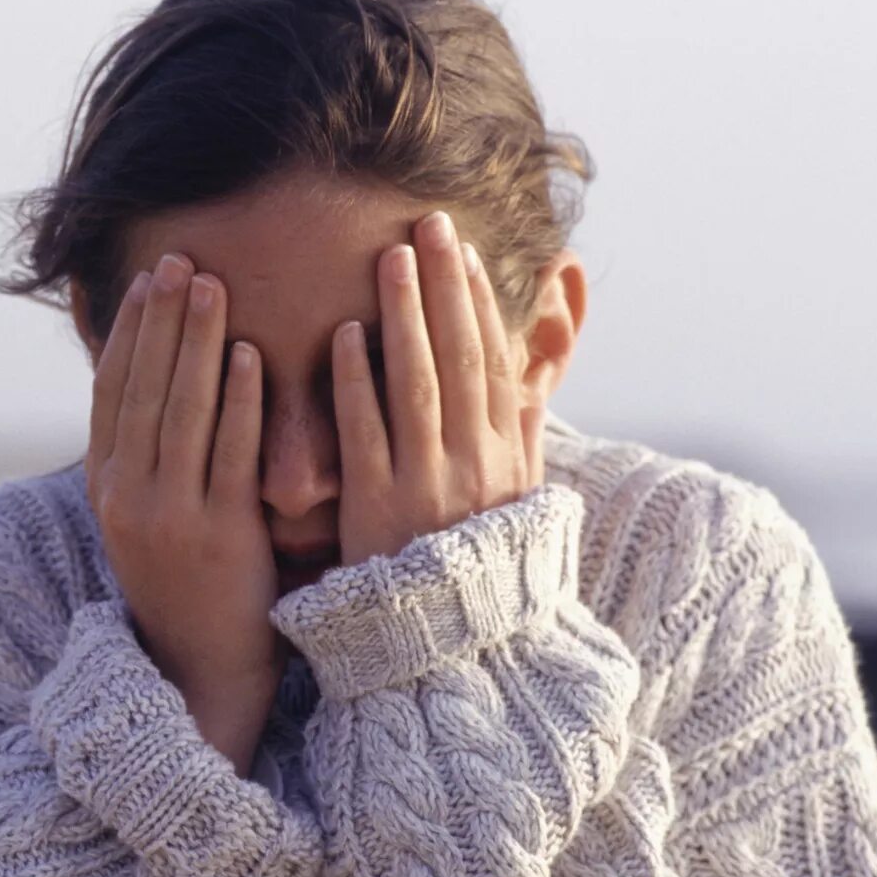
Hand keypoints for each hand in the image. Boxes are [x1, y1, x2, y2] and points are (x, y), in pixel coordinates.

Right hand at [87, 252, 283, 770]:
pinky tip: (252, 355)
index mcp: (105, 487)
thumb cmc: (186, 583)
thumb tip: (158, 383)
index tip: (149, 280)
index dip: (129, 331)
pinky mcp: (217, 535)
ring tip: (212, 286)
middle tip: (183, 260)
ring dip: (196, 342)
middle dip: (162, 318)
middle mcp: (126, 496)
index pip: (111, 390)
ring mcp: (169, 516)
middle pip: (143, 388)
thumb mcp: (146, 516)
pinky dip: (239, 401)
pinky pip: (228, 454)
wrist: (201, 671)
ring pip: (180, 411)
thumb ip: (150, 455)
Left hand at [332, 211, 544, 566]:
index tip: (466, 254)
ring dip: (404, 316)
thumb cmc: (474, 573)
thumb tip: (533, 387)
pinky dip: (356, 382)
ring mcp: (426, 485)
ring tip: (391, 258)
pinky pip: (367, 434)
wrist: (446, 651)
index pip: (496, 365)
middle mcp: (473, 466)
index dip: (482, 306)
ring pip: (417, 385)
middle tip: (431, 225)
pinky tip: (344, 335)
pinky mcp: (378, 509)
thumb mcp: (513, 506)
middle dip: (447, 288)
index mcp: (505, 460)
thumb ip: (520, 444)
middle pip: (461, 359)